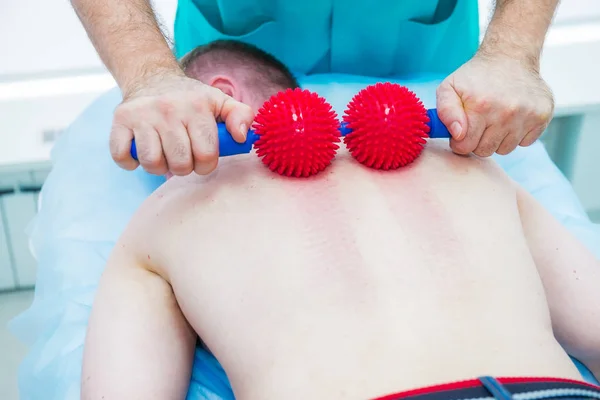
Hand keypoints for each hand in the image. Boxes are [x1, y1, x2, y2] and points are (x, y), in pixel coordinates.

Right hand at [109, 71, 254, 175]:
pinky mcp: (120, 120)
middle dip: (184, 167)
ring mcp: (142, 115)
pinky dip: (131, 162)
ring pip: (152, 162)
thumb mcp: (220, 102)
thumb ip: (241, 116)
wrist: (152, 78)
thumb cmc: (191, 99)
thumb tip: (241, 137)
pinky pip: (122, 156)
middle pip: (180, 163)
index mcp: (196, 107)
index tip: (202, 158)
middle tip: (183, 156)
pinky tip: (140, 153)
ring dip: (159, 166)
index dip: (206, 164)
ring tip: (164, 154)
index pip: (206, 154)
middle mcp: (168, 109)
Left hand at [436, 52, 553, 156]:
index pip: (465, 147)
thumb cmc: (475, 77)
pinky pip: (524, 143)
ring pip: (505, 149)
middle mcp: (506, 112)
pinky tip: (512, 117)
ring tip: (495, 119)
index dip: (460, 141)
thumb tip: (458, 134)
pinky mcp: (542, 116)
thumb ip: (445, 112)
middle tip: (479, 123)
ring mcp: (527, 115)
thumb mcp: (449, 88)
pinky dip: (516, 134)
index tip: (462, 130)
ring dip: (497, 139)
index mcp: (481, 106)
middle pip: (485, 151)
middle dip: (477, 141)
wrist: (510, 56)